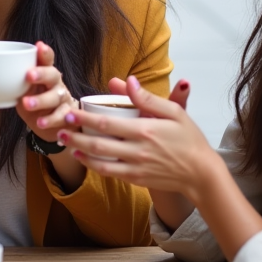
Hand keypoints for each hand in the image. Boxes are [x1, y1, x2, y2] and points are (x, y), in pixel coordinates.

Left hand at [17, 42, 75, 141]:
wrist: (51, 124)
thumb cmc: (35, 101)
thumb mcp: (23, 90)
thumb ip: (12, 81)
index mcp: (45, 74)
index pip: (47, 60)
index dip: (44, 53)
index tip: (39, 46)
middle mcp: (56, 84)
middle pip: (53, 75)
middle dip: (41, 73)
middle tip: (28, 75)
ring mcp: (62, 99)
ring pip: (56, 96)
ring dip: (42, 100)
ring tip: (27, 104)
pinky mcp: (65, 115)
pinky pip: (61, 116)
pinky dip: (51, 120)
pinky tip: (41, 122)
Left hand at [58, 75, 221, 199]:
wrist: (200, 172)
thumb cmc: (188, 138)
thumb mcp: (174, 112)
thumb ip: (148, 98)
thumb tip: (127, 81)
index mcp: (145, 130)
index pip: (108, 124)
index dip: (85, 119)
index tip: (71, 111)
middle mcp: (138, 151)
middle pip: (99, 144)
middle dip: (76, 135)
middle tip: (60, 126)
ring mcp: (136, 167)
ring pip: (100, 162)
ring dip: (80, 152)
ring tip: (65, 143)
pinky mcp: (136, 179)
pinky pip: (110, 173)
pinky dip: (93, 166)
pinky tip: (83, 158)